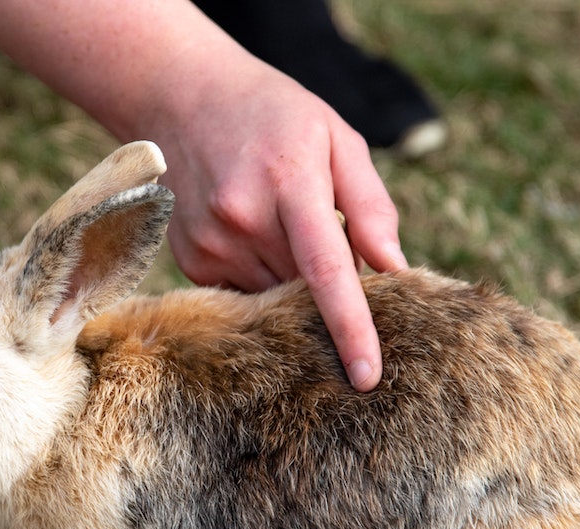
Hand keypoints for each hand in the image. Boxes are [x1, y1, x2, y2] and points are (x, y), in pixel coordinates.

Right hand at [0, 0, 406, 390]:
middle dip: (328, 293)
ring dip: (292, 285)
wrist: (184, 100)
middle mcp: (242, 219)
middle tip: (331, 250)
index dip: (350, 327)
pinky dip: (262, 278)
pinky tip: (256, 237)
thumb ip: (370, 204)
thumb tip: (395, 269)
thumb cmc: (276, 117)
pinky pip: (243, 294)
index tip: (367, 376)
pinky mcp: (190, 260)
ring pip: (272, 300)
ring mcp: (209, 244)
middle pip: (302, 294)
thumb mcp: (336, 137)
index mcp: (289, 182)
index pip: (325, 270)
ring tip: (286, 231)